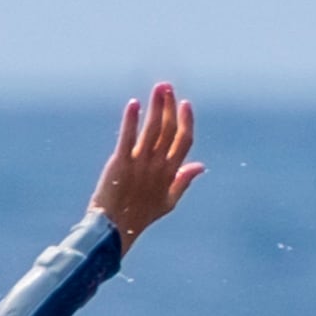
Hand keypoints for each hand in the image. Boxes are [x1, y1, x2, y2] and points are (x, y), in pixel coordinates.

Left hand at [92, 82, 204, 242]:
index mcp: (171, 173)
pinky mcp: (120, 163)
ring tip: (159, 88)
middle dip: (169, 106)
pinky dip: (131, 120)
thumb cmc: (141, 216)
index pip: (184, 140)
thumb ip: (184, 181)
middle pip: (168, 129)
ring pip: (152, 129)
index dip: (186, 121)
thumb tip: (201, 165)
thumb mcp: (169, 201)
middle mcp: (158, 165)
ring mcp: (140, 163)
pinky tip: (134, 104)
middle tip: (167, 87)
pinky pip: (127, 137)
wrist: (114, 228)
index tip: (185, 104)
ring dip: (156, 106)